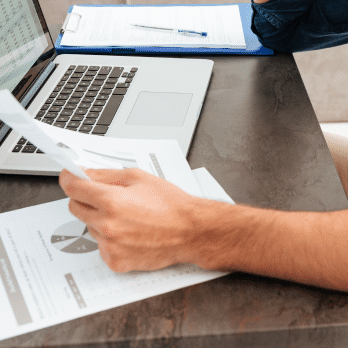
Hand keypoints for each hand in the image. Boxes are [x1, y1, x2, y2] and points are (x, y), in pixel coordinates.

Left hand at [59, 167, 202, 272]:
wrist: (190, 230)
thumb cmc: (171, 204)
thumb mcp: (140, 178)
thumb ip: (108, 175)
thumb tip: (86, 174)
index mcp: (112, 201)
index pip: (74, 188)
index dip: (70, 179)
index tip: (69, 176)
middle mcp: (107, 225)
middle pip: (76, 208)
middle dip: (86, 198)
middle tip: (105, 195)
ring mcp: (110, 246)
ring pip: (90, 227)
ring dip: (101, 219)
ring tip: (129, 216)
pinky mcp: (115, 261)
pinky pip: (101, 246)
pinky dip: (111, 238)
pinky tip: (131, 232)